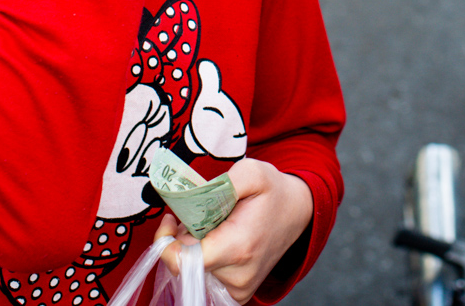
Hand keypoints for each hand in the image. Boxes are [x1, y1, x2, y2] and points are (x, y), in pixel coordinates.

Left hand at [160, 159, 312, 303]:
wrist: (297, 212)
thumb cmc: (273, 191)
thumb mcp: (251, 171)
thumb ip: (219, 184)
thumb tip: (190, 201)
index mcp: (237, 246)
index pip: (181, 261)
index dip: (167, 241)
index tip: (172, 220)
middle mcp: (238, 275)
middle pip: (185, 264)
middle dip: (184, 238)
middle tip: (199, 216)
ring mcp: (239, 289)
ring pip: (193, 272)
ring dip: (194, 249)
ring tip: (213, 227)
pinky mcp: (238, 294)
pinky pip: (205, 279)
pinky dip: (204, 260)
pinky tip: (217, 242)